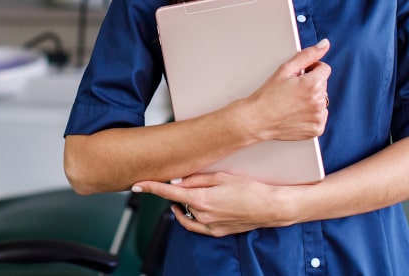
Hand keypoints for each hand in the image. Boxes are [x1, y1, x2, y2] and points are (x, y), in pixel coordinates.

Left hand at [133, 172, 293, 236]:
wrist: (270, 207)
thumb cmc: (250, 188)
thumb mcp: (221, 177)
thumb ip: (196, 179)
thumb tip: (177, 182)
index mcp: (201, 200)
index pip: (168, 194)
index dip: (151, 188)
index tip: (137, 184)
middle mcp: (202, 216)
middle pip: (178, 203)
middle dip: (177, 194)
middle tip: (184, 182)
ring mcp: (209, 227)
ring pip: (186, 215)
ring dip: (184, 205)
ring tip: (193, 194)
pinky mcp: (217, 233)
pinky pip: (197, 225)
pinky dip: (193, 216)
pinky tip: (200, 207)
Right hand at [239, 39, 330, 141]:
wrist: (257, 119)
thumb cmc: (268, 95)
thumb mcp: (286, 69)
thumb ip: (308, 55)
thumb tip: (325, 44)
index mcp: (314, 84)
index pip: (324, 68)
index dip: (310, 70)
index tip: (298, 77)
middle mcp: (319, 101)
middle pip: (323, 85)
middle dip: (310, 85)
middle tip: (292, 91)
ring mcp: (319, 117)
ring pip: (322, 101)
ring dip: (311, 100)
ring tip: (293, 103)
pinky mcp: (317, 129)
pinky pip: (319, 117)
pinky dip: (311, 115)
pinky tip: (296, 114)